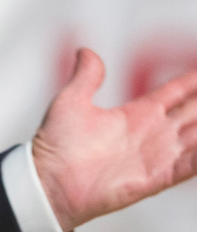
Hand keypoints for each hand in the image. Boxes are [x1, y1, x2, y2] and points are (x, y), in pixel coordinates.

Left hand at [32, 48, 196, 231]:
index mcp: (135, 115)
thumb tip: (85, 51)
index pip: (175, 93)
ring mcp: (156, 156)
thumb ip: (86, 76)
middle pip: (193, 113)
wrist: (48, 181)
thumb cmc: (55, 145)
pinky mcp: (156, 178)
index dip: (193, 82)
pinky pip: (190, 165)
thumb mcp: (71, 101)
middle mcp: (151, 134)